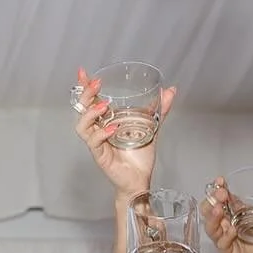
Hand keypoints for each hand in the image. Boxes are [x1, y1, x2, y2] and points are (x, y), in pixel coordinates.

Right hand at [72, 67, 176, 195]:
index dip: (85, 86)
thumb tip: (170, 90)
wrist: (140, 179)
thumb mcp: (151, 127)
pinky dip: (101, 133)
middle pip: (82, 109)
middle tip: (96, 84)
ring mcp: (97, 143)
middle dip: (86, 94)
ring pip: (82, 125)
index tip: (83, 72)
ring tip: (104, 106)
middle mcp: (98, 130)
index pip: (91, 101)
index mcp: (106, 121)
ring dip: (90, 113)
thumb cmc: (140, 156)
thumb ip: (159, 110)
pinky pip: (93, 142)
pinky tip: (113, 128)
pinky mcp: (100, 155)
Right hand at [201, 182, 252, 252]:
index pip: (225, 200)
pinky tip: (230, 230)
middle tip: (221, 194)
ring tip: (218, 209)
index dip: (220, 189)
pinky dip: (225, 235)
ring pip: (211, 226)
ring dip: (212, 216)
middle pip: (212, 210)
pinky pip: (222, 243)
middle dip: (213, 200)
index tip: (221, 181)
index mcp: (238, 216)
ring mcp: (226, 239)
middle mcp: (229, 225)